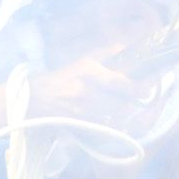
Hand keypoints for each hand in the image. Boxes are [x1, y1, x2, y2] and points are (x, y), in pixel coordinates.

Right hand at [28, 49, 156, 121]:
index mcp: (88, 71)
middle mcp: (86, 91)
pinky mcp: (77, 126)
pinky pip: (103, 130)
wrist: (32, 99)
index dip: (139, 88)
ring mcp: (81, 111)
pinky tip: (114, 125)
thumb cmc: (58, 79)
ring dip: (121, 117)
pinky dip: (112, 129)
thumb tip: (126, 47)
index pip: (121, 82)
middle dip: (130, 105)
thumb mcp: (80, 61)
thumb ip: (105, 54)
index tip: (147, 89)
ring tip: (121, 112)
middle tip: (133, 102)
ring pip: (114, 119)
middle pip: (121, 105)